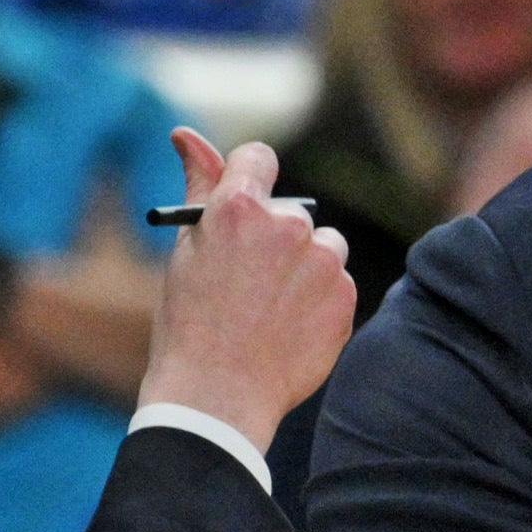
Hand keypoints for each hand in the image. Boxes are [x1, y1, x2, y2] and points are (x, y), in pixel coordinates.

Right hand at [132, 130, 356, 457]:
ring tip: (270, 310)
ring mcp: (323, 263)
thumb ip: (200, 186)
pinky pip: (337, 284)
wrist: (217, 397)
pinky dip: (319, 301)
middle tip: (250, 284)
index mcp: (238, 207)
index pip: (258, 158)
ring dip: (305, 268)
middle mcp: (288, 227)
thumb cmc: (189, 322)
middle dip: (275, 239)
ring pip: (323, 247)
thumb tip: (185, 134)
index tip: (244, 208)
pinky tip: (289, 329)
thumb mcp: (185, 250)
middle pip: (292, 213)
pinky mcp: (345, 298)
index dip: (248, 181)